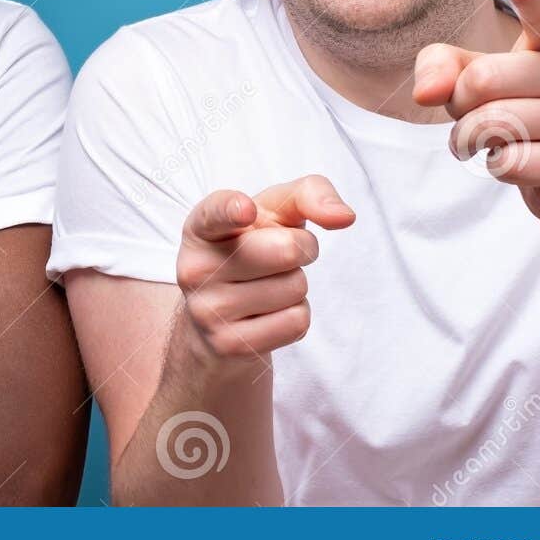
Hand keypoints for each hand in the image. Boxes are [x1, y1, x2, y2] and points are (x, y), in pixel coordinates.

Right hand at [175, 176, 355, 362]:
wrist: (219, 318)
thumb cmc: (252, 249)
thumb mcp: (273, 213)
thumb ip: (308, 194)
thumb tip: (344, 217)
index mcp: (201, 228)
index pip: (215, 213)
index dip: (233, 209)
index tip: (246, 209)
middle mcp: (195, 268)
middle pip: (287, 249)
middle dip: (302, 248)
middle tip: (279, 255)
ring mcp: (208, 310)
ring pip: (295, 288)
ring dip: (296, 286)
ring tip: (266, 287)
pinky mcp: (228, 345)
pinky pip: (296, 322)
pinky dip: (295, 315)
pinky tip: (266, 314)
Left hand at [413, 0, 539, 231]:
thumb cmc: (522, 115)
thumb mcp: (478, 82)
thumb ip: (443, 67)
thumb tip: (424, 91)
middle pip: (483, 79)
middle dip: (457, 104)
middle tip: (472, 115)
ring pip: (493, 124)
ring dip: (469, 139)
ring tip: (486, 141)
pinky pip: (510, 162)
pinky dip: (495, 167)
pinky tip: (515, 162)